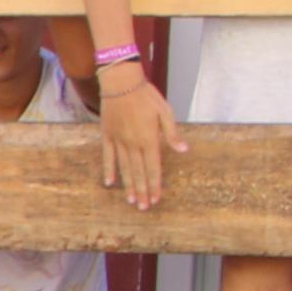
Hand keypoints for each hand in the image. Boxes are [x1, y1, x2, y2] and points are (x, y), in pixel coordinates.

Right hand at [96, 73, 184, 209]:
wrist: (121, 82)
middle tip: (144, 208)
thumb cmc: (146, 96)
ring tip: (131, 201)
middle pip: (139, 173)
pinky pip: (108, 157)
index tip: (156, 199)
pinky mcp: (108, 136)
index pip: (154, 168)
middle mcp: (133, 144)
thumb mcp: (165, 112)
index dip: (155, 185)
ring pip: (125, 168)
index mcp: (149, 139)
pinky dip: (109, 170)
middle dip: (143, 191)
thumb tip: (183, 150)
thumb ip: (172, 134)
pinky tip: (110, 183)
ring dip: (129, 186)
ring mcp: (119, 141)